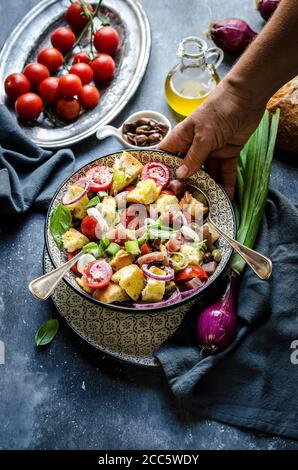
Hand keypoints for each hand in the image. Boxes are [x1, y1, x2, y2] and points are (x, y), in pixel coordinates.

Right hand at [158, 80, 264, 197]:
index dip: (160, 171)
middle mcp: (194, 146)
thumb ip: (194, 157)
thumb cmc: (219, 109)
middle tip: (185, 205)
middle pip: (187, 170)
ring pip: (207, 174)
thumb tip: (181, 176)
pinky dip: (227, 183)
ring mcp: (211, 151)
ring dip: (208, 188)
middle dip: (186, 185)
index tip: (158, 190)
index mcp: (182, 138)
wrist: (247, 96)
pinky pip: (225, 171)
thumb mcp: (204, 135)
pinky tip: (227, 197)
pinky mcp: (228, 153)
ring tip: (207, 206)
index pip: (165, 156)